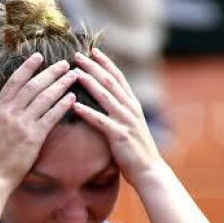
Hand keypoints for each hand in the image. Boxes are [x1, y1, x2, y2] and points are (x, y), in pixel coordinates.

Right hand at [0, 52, 77, 190]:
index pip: (14, 82)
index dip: (27, 67)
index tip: (38, 56)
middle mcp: (10, 113)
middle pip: (33, 86)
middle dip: (50, 72)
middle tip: (65, 63)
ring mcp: (22, 125)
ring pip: (44, 98)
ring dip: (60, 84)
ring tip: (73, 75)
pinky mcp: (33, 138)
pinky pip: (50, 117)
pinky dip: (62, 106)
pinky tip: (72, 97)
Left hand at [70, 48, 164, 185]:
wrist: (149, 171)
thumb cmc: (136, 151)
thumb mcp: (130, 126)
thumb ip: (120, 112)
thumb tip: (106, 102)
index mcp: (133, 104)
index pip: (118, 77)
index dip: (106, 62)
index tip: (92, 50)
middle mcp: (130, 109)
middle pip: (110, 81)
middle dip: (93, 66)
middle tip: (77, 55)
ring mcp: (126, 121)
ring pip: (106, 96)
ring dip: (89, 82)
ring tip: (74, 73)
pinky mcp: (120, 136)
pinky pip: (101, 121)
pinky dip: (87, 111)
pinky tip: (74, 105)